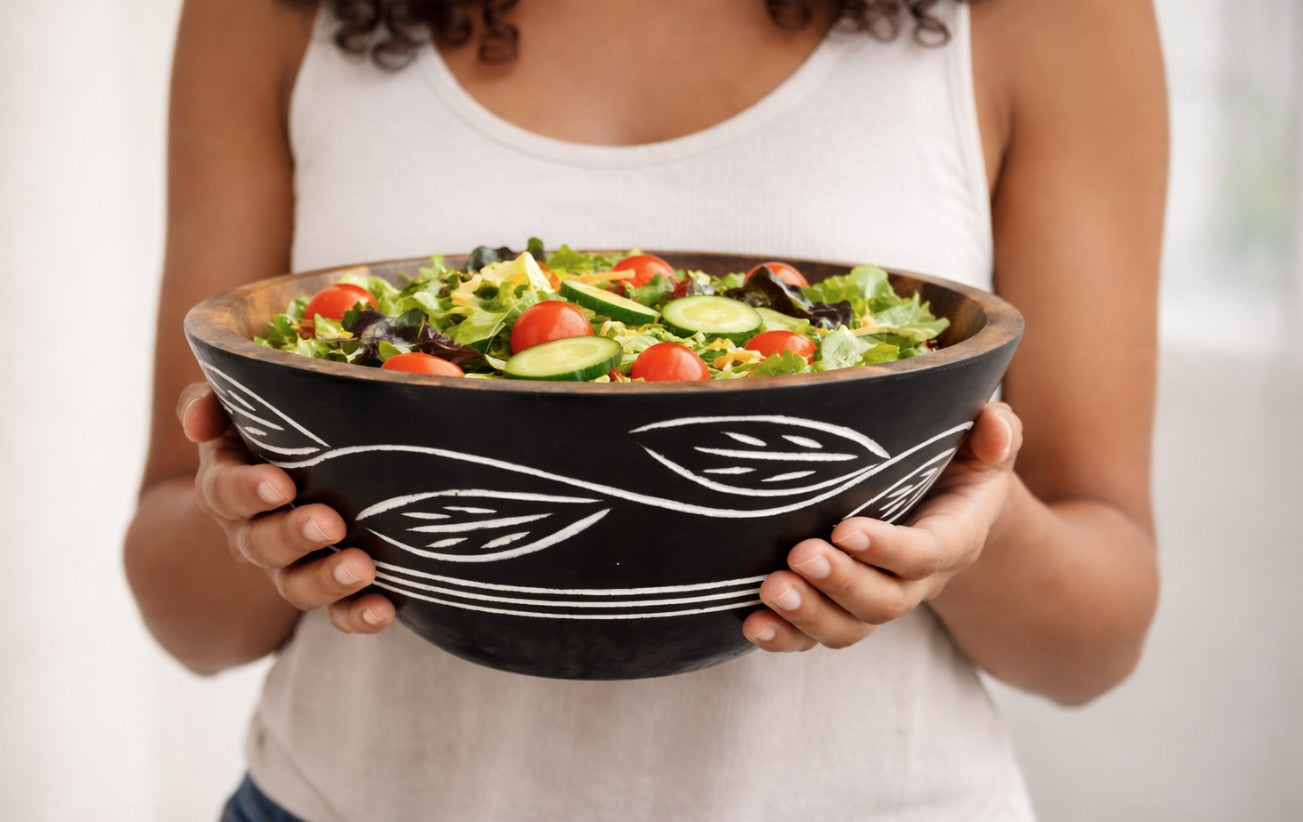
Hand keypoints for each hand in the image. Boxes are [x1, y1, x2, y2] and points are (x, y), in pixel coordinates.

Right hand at [178, 382, 395, 633]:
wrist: (302, 470)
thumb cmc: (277, 423)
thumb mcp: (243, 405)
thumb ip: (215, 401)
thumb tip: (197, 420)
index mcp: (230, 483)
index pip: (226, 491)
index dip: (250, 491)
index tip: (281, 485)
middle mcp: (253, 531)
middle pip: (261, 544)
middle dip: (293, 535)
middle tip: (330, 523)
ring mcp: (291, 565)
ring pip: (296, 586)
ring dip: (327, 581)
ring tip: (362, 567)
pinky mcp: (330, 588)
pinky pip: (338, 613)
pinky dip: (357, 616)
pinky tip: (383, 610)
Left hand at [743, 402, 1023, 650]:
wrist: (940, 501)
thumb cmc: (957, 463)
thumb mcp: (981, 443)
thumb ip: (996, 431)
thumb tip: (994, 425)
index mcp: (953, 537)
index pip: (927, 553)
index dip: (888, 549)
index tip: (846, 531)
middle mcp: (914, 580)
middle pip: (884, 601)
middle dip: (840, 583)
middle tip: (799, 556)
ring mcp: (874, 597)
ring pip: (848, 627)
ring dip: (808, 614)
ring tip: (772, 589)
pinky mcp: (836, 607)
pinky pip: (813, 636)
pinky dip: (784, 636)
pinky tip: (753, 622)